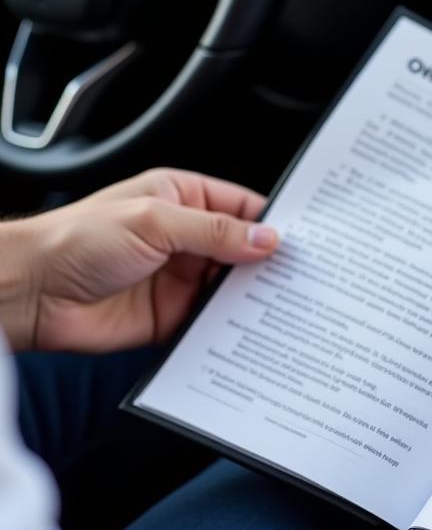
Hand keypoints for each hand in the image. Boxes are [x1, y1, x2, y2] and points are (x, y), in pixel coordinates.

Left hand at [1, 168, 278, 352]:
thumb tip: (266, 238)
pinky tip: (251, 331)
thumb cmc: (76, 240)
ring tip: (286, 305)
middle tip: (304, 275)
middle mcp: (186, 238)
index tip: (304, 239)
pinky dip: (231, 328)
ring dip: (253, 296)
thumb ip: (215, 231)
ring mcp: (180, 278)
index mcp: (183, 198)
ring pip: (232, 287)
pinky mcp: (171, 317)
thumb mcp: (154, 221)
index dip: (273, 222)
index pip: (243, 206)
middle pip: (243, 249)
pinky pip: (211, 323)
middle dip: (270, 262)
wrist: (28, 294)